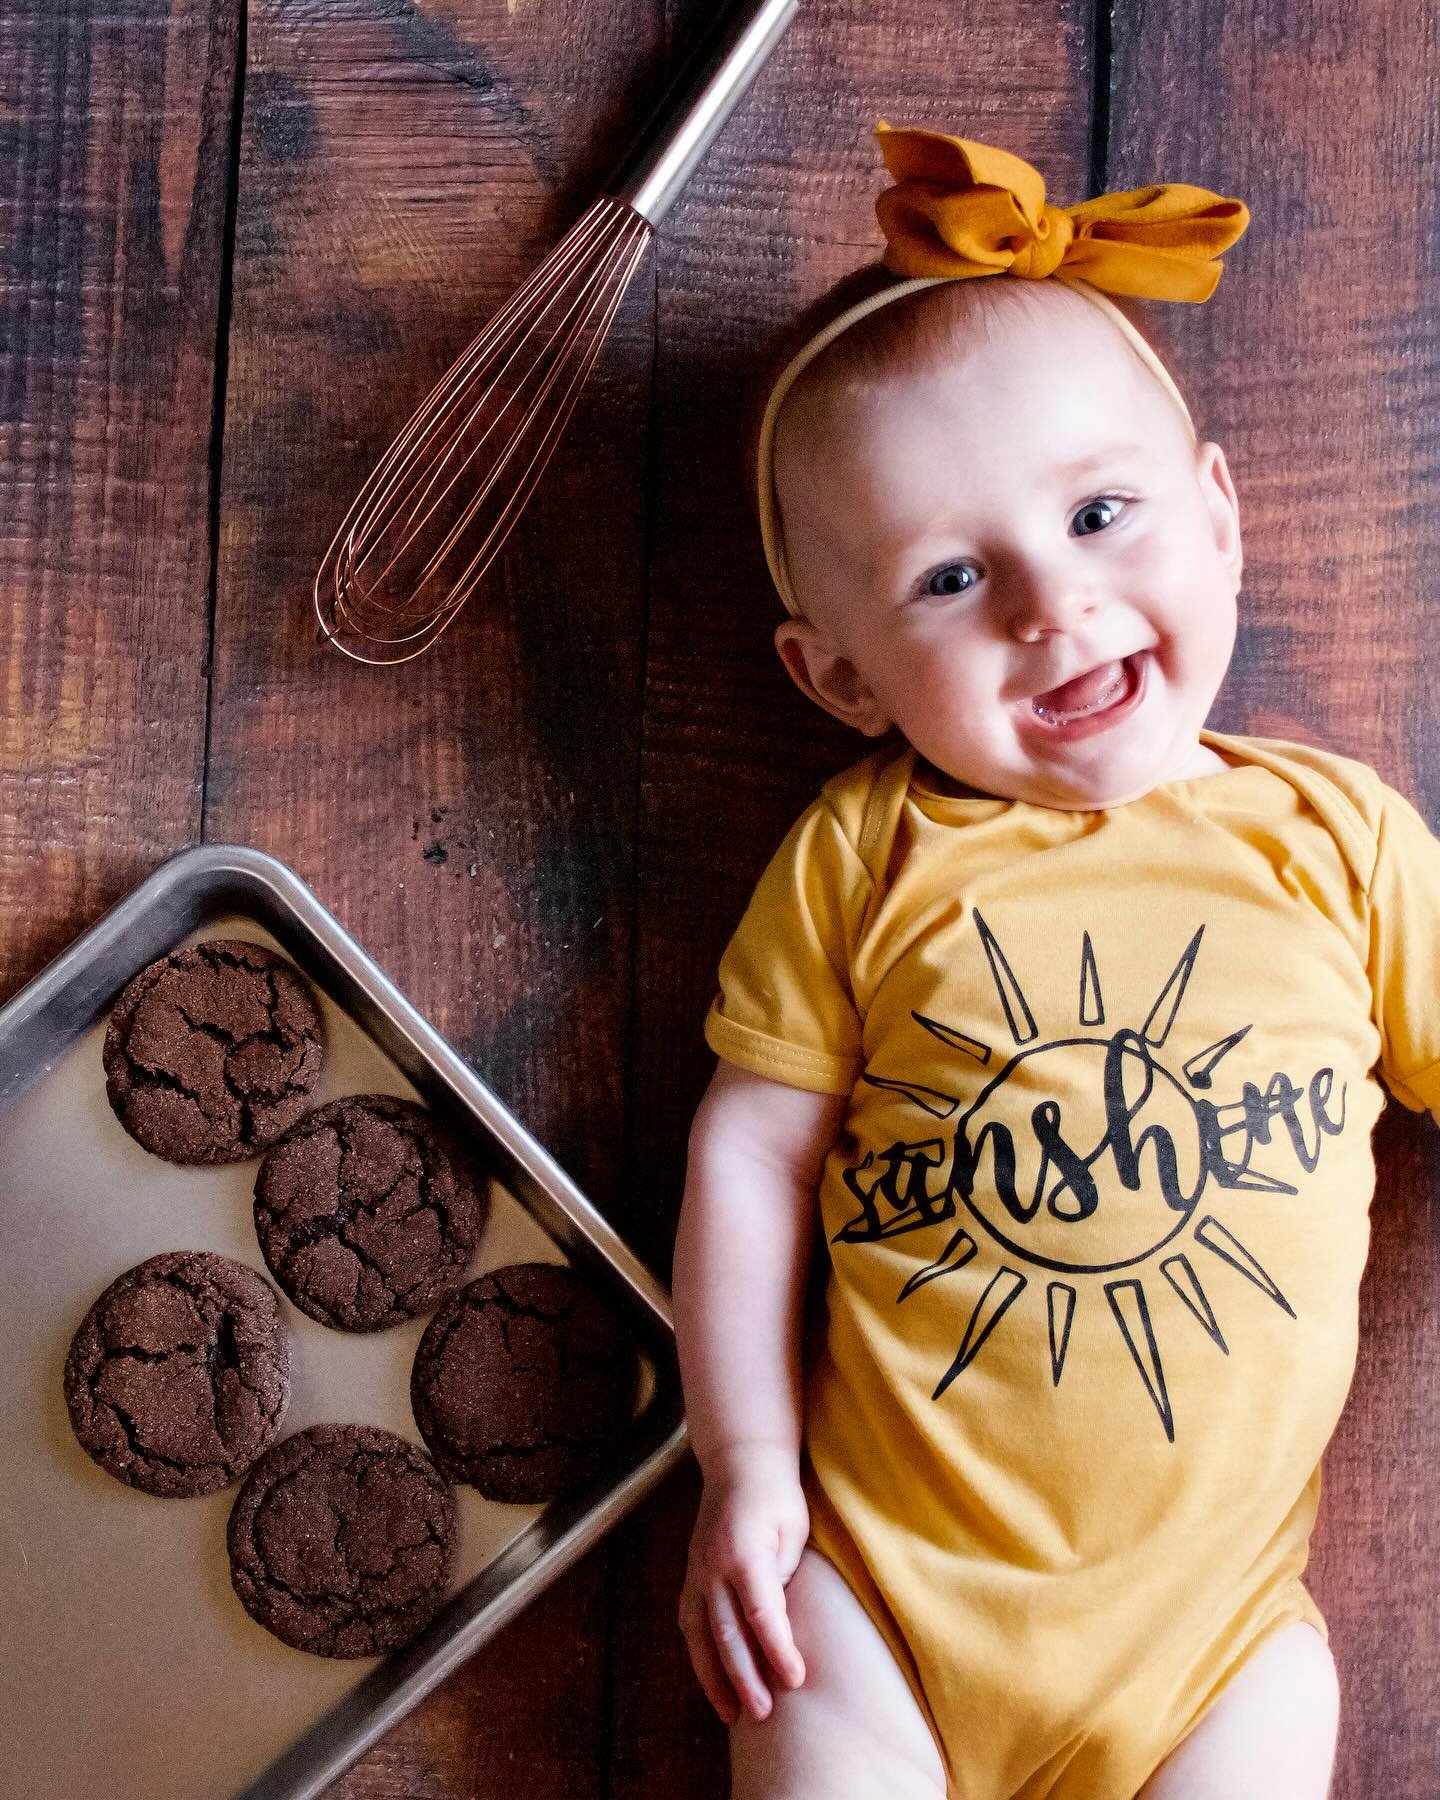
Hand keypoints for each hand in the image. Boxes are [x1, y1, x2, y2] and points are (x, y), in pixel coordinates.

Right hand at [678, 1443, 809, 1725]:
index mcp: (742, 1551)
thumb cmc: (776, 1495)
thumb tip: (777, 1625)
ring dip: (716, 1678)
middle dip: (745, 1678)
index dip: (779, 1650)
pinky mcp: (691, 1575)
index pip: (761, 1613)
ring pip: (701, 1636)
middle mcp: (712, 1565)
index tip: (797, 1679)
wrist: (739, 1460)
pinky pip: (690, 1624)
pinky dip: (700, 1656)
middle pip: (727, 1633)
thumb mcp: (793, 1529)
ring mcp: (696, 1571)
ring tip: (734, 1715)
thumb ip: (782, 1575)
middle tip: (764, 1714)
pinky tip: (713, 1683)